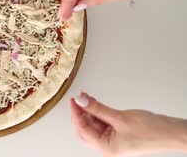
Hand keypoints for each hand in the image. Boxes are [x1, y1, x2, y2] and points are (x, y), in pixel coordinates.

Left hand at [70, 92, 186, 156]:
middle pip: (85, 129)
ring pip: (93, 124)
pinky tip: (94, 102)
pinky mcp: (118, 133)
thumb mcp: (120, 117)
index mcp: (106, 148)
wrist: (171, 132)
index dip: (76, 114)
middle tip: (77, 99)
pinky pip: (102, 122)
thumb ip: (98, 109)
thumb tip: (81, 101)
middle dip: (80, 113)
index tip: (74, 101)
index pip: (83, 130)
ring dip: (89, 110)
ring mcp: (113, 139)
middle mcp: (108, 146)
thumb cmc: (152, 131)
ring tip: (86, 97)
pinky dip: (98, 112)